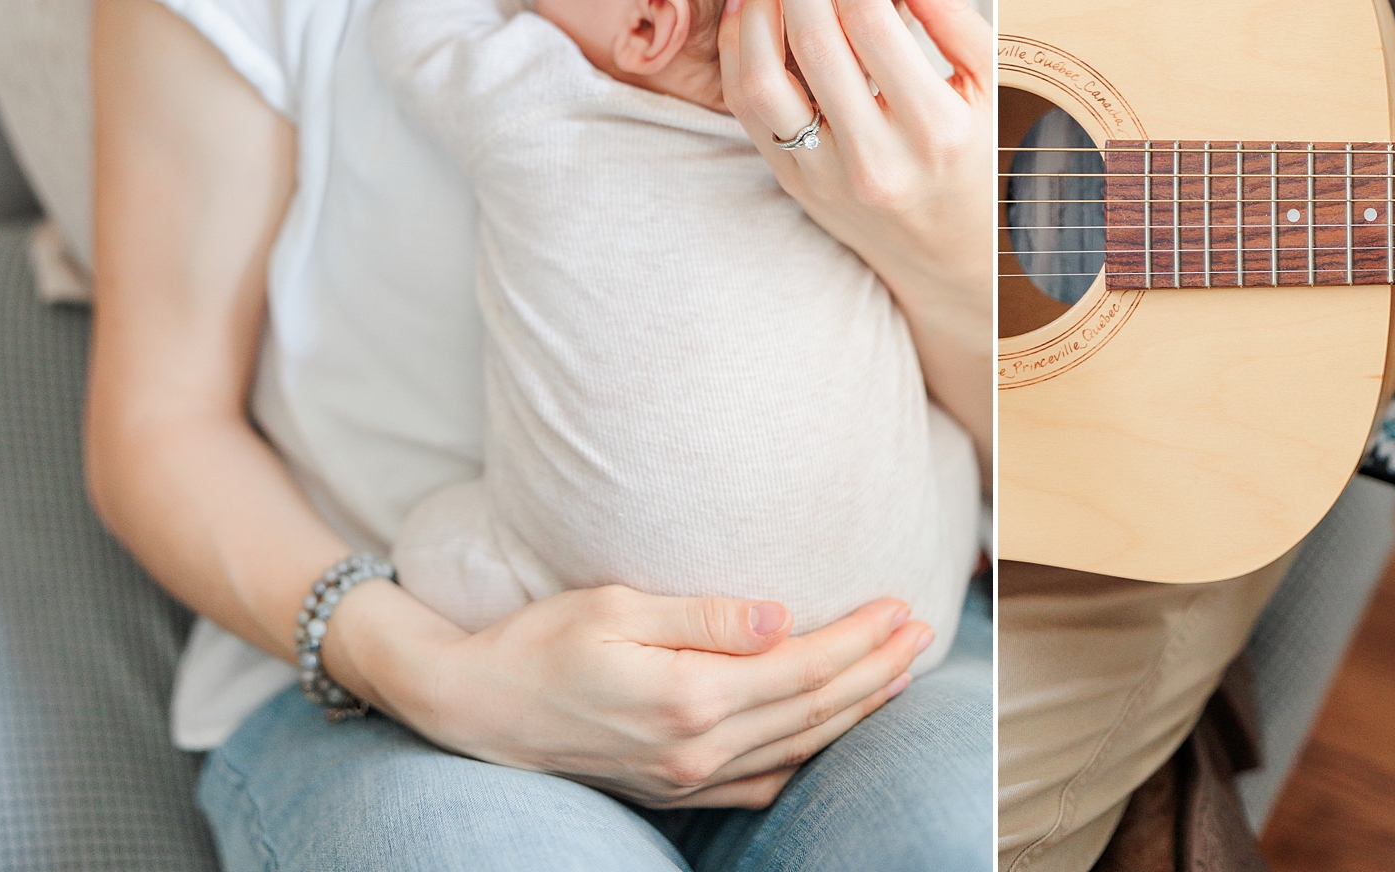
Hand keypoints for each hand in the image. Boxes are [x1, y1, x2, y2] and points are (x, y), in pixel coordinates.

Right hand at [336, 583, 932, 810]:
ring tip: (895, 674)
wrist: (473, 707)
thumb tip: (783, 616)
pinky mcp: (672, 790)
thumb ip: (706, 616)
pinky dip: (806, 755)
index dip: (859, 638)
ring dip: (853, 711)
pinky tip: (828, 731)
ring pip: (795, 748)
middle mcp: (696, 748)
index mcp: (689, 696)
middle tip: (921, 632)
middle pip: (812, 710)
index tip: (900, 606)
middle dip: (875, 670)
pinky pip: (760, 783)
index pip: (802, 667)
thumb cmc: (540, 641)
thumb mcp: (619, 605)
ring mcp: (685, 778)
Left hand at [717, 0, 993, 462]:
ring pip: (764, 83)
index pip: (872, 27)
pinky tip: (747, 7)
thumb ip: (953, 18)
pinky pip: (748, 111)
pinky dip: (737, 52)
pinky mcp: (794, 184)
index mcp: (936, 130)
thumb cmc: (979, 156)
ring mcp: (826, 179)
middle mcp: (876, 160)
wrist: (953, 259)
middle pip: (814, 44)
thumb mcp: (991, 89)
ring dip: (757, 12)